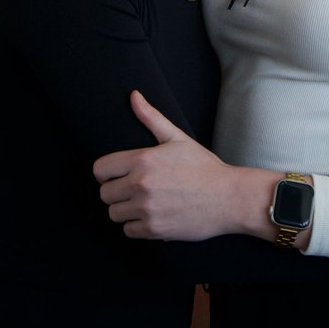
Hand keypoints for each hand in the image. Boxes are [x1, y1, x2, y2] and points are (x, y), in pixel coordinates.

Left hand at [92, 92, 244, 240]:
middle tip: (134, 189)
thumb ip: (151, 117)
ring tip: (144, 203)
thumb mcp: (178, 138)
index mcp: (143, 159)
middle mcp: (140, 184)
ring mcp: (147, 209)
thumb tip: (134, 96)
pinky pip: (128, 231)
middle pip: (104, 194)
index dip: (106, 173)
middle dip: (116, 192)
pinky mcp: (154, 230)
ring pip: (114, 214)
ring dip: (126, 210)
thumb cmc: (203, 167)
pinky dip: (138, 226)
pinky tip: (153, 216)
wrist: (228, 197)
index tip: (116, 175)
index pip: (100, 169)